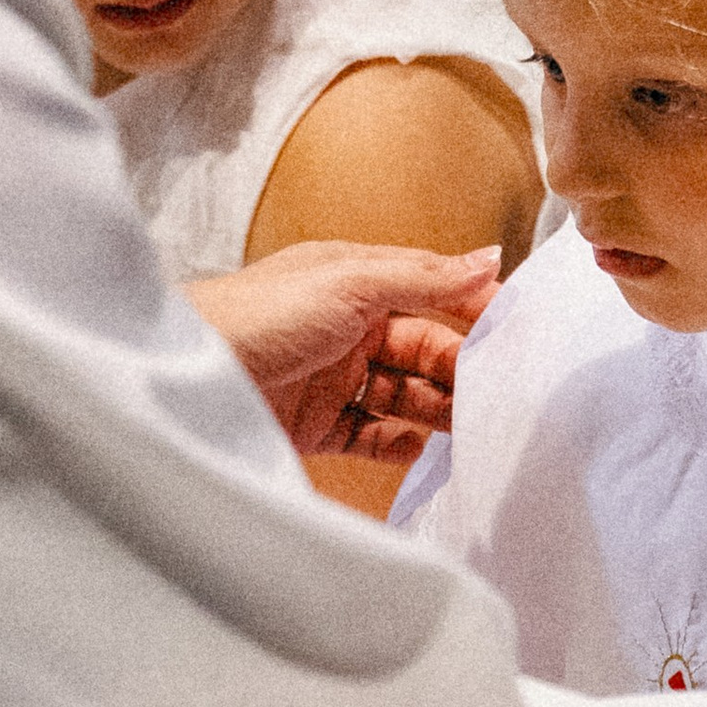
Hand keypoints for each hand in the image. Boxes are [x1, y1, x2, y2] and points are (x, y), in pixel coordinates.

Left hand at [183, 242, 499, 456]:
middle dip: (461, 367)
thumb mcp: (348, 282)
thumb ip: (422, 277)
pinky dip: (400, 443)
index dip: (474, 307)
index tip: (520, 331)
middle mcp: (347, 325)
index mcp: (354, 279)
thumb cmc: (257, 315)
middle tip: (504, 392)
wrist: (186, 377)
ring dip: (439, 408)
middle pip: (422, 347)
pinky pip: (372, 435)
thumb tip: (492, 257)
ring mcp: (332, 377)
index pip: (431, 289)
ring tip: (477, 426)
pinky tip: (426, 449)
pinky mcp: (315, 425)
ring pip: (403, 393)